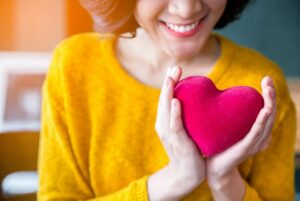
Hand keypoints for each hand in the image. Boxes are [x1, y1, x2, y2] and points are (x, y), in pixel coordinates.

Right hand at [147, 65, 205, 200]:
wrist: (186, 173)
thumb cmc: (188, 149)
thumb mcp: (186, 129)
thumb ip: (187, 115)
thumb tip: (199, 99)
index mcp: (166, 120)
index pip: (167, 98)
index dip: (169, 83)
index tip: (175, 68)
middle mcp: (164, 124)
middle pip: (164, 100)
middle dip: (168, 83)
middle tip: (174, 67)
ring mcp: (169, 133)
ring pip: (166, 110)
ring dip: (168, 93)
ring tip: (171, 78)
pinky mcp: (177, 142)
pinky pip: (174, 125)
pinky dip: (174, 113)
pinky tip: (176, 101)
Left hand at [206, 76, 275, 198]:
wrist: (213, 169)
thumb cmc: (219, 146)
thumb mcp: (227, 127)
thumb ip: (228, 113)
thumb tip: (219, 94)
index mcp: (257, 131)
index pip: (267, 109)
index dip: (269, 94)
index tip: (266, 79)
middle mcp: (259, 137)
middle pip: (270, 113)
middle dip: (271, 95)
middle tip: (268, 80)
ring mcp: (254, 144)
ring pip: (266, 122)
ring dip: (269, 104)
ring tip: (269, 90)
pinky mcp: (245, 149)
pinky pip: (255, 134)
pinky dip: (261, 122)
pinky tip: (264, 110)